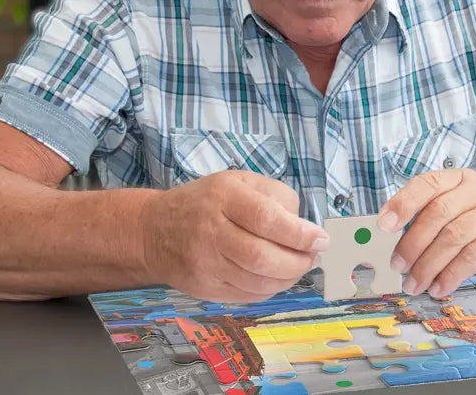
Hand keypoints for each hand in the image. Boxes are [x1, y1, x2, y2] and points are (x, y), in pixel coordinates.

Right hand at [140, 170, 328, 302]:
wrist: (154, 230)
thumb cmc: (205, 201)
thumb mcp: (238, 181)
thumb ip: (273, 194)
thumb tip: (304, 224)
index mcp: (223, 196)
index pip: (266, 218)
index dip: (298, 233)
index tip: (320, 239)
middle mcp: (211, 231)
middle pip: (262, 257)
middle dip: (298, 261)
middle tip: (313, 255)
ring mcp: (206, 264)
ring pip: (258, 282)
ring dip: (289, 278)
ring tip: (299, 265)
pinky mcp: (205, 289)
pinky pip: (248, 295)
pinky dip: (271, 289)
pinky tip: (277, 276)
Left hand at [377, 168, 475, 296]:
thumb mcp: (454, 217)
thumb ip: (426, 220)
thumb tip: (389, 239)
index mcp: (459, 179)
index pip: (427, 184)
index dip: (403, 203)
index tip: (383, 225)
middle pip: (438, 213)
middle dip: (413, 243)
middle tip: (398, 266)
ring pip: (454, 237)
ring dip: (429, 265)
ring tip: (415, 284)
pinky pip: (474, 256)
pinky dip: (451, 275)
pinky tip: (439, 287)